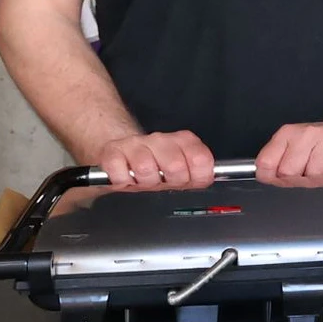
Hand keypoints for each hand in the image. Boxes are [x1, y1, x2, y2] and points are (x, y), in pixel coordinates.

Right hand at [94, 130, 214, 190]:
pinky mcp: (112, 152)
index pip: (201, 160)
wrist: (123, 156)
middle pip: (175, 166)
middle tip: (163, 181)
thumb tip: (210, 177)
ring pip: (146, 169)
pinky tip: (125, 178)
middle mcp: (160, 139)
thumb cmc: (156, 166)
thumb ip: (200, 173)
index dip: (196, 177)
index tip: (189, 180)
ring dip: (145, 182)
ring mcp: (135, 144)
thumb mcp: (182, 169)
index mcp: (183, 141)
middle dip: (170, 181)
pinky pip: (120, 173)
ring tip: (143, 179)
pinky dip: (122, 182)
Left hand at [256, 120, 322, 187]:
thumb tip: (264, 176)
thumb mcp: (293, 146)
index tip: (274, 178)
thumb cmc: (318, 143)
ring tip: (322, 167)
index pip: (266, 162)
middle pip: (288, 173)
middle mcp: (306, 133)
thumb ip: (276, 161)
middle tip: (305, 172)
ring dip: (318, 177)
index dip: (269, 176)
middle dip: (297, 179)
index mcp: (288, 133)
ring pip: (313, 175)